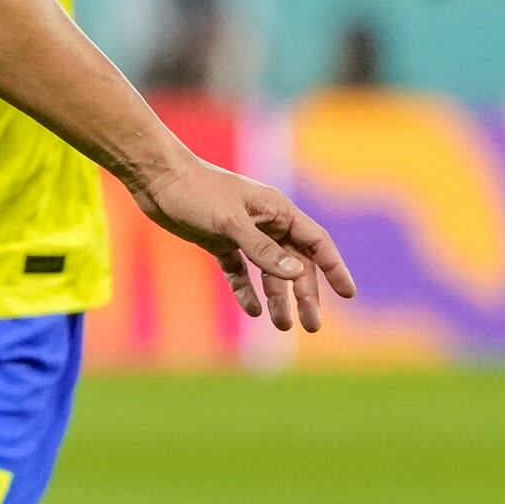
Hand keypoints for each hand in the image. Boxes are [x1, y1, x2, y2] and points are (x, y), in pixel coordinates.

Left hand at [133, 159, 359, 333]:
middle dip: (305, 294)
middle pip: (295, 263)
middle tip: (311, 326)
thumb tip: (298, 273)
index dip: (334, 268)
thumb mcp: (230, 224)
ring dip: (278, 297)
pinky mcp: (219, 240)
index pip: (317, 242)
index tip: (349, 294)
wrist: (156, 177)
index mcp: (277, 211)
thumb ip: (263, 250)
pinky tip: (253, 310)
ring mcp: (242, 232)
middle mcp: (265, 222)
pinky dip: (247, 290)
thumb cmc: (195, 192)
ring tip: (282, 326)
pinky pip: (240, 270)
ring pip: (269, 270)